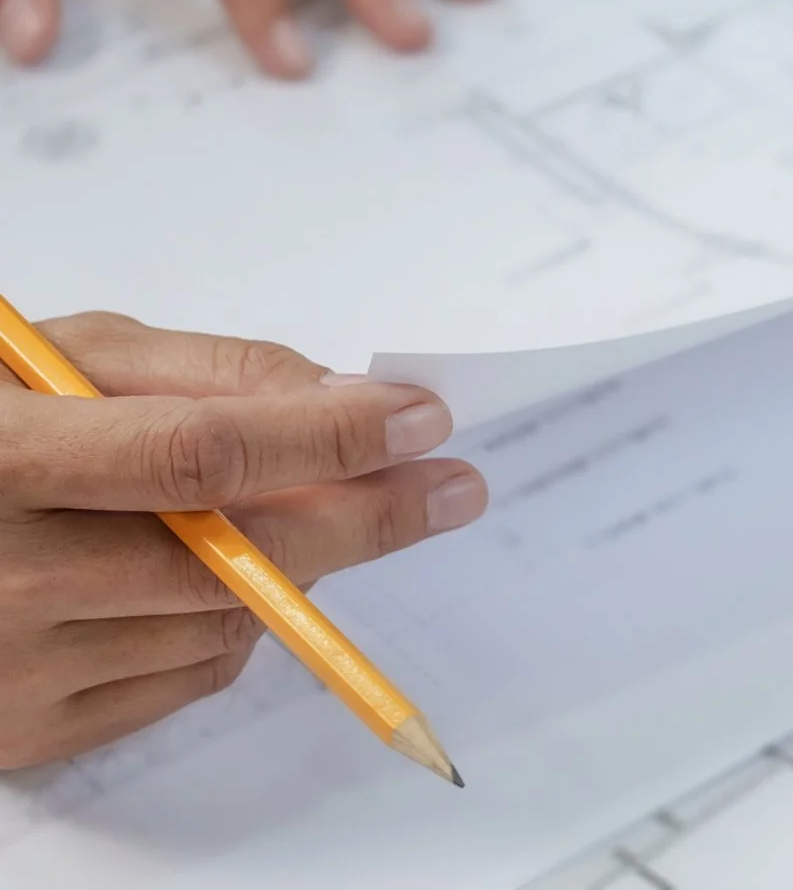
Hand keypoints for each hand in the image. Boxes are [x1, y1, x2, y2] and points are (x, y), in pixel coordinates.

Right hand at [0, 314, 484, 769]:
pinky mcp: (24, 735)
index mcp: (1, 462)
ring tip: (284, 512)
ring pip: (226, 622)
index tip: (421, 420)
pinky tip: (204, 577)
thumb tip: (339, 395)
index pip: (203, 455)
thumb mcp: (51, 356)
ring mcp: (12, 669)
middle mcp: (1, 577)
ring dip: (290, 568)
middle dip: (364, 517)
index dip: (326, 440)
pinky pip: (185, 680)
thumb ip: (196, 371)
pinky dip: (229, 626)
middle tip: (449, 486)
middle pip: (235, 558)